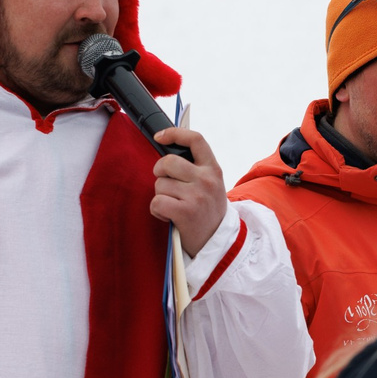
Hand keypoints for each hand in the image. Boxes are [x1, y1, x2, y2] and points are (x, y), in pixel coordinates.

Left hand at [149, 128, 226, 256]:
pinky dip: (157, 211)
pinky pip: (157, 202)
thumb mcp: (211, 185)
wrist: (220, 243)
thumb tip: (167, 150)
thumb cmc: (208, 212)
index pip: (195, 140)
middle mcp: (206, 179)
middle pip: (168, 162)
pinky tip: (169, 216)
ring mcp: (196, 196)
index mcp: (213, 169)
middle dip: (160, 173)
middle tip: (166, 184)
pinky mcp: (185, 212)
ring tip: (173, 206)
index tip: (160, 137)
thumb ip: (195, 169)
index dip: (175, 133)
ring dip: (160, 196)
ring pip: (160, 184)